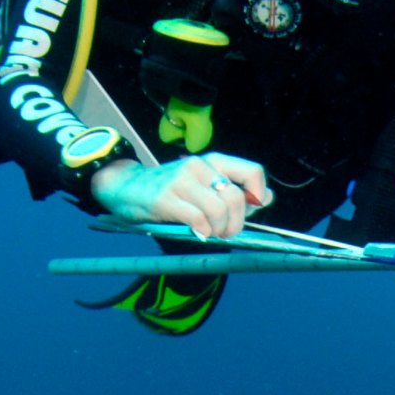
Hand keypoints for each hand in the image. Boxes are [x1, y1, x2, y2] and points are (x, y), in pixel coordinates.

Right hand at [90, 153, 272, 240]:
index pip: (252, 172)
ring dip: (219, 229)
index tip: (250, 212)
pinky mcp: (165, 198)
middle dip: (236, 223)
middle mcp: (200, 166)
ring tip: (211, 233)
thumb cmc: (171, 190)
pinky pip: (197, 219)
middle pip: (235, 198)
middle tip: (226, 233)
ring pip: (218, 210)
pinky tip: (197, 233)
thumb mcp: (205, 185)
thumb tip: (267, 198)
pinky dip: (202, 231)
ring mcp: (182, 181)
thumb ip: (235, 191)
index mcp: (214, 161)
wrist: (128, 187)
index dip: (258, 195)